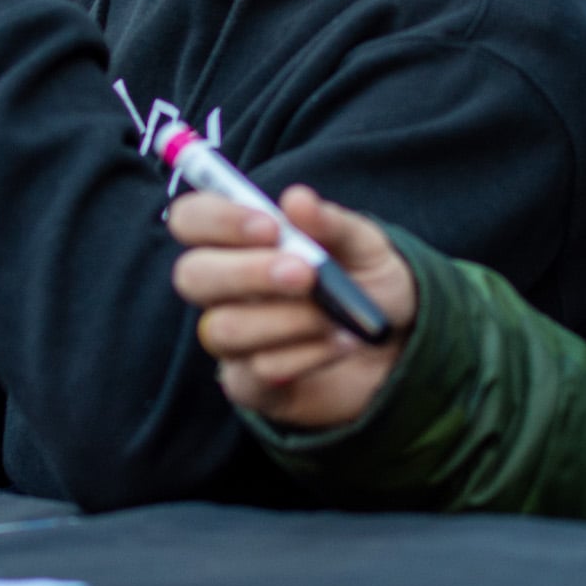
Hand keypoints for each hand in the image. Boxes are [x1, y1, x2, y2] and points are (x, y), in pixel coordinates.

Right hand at [169, 186, 419, 429]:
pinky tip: (341, 345)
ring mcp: (232, 341)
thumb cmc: (366, 283)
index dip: (218, 219)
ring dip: (288, 320)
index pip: (191, 218)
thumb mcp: (364, 245)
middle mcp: (223, 290)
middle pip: (191, 275)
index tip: (271, 228)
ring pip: (224, 329)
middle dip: (247, 273)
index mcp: (238, 241)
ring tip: (336, 317)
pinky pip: (258, 372)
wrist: (395, 347)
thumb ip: (332, 223)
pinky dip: (308, 356)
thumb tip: (297, 199)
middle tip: (305, 275)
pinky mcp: (250, 386)